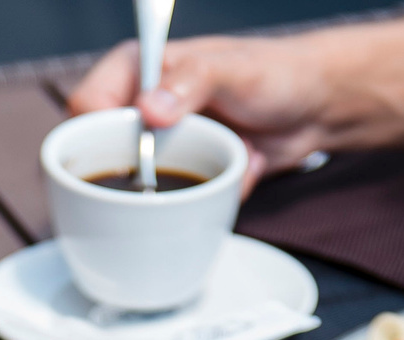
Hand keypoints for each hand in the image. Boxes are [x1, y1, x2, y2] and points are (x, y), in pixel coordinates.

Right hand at [67, 34, 341, 188]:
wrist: (316, 106)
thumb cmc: (273, 72)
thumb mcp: (231, 70)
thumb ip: (190, 82)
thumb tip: (150, 109)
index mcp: (137, 70)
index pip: (87, 108)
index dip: (95, 138)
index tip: (128, 158)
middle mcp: (140, 108)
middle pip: (104, 155)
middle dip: (142, 175)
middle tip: (178, 174)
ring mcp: (161, 145)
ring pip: (140, 189)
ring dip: (182, 191)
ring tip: (222, 163)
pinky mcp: (183, 175)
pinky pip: (175, 204)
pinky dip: (205, 200)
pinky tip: (234, 175)